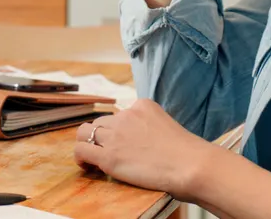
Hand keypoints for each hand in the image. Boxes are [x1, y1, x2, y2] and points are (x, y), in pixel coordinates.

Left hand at [73, 99, 209, 197]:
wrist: (189, 165)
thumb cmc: (187, 154)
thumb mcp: (167, 126)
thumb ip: (151, 128)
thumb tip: (143, 143)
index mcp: (142, 105)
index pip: (120, 114)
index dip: (119, 131)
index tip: (127, 144)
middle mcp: (125, 115)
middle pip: (101, 122)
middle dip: (102, 136)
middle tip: (109, 152)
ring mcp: (115, 135)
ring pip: (85, 132)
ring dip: (88, 144)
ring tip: (93, 158)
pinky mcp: (109, 156)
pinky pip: (81, 150)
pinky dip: (80, 157)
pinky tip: (87, 165)